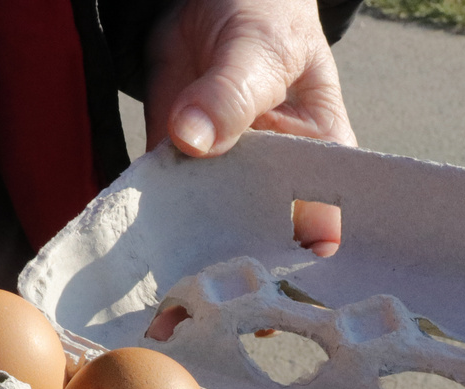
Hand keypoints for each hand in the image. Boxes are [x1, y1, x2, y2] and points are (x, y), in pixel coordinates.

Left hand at [145, 0, 355, 255]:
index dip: (301, 249)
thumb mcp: (261, 47)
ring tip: (172, 277)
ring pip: (209, 219)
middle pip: (260, 228)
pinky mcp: (178, 160)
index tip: (275, 277)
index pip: (320, 210)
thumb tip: (191, 138)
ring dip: (188, 243)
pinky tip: (143, 239)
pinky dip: (151, 213)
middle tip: (213, 286)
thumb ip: (232, 93)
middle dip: (236, 255)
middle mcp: (274, 173)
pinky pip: (164, 192)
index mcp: (320, 151)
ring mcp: (224, 170)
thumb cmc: (265, 10)